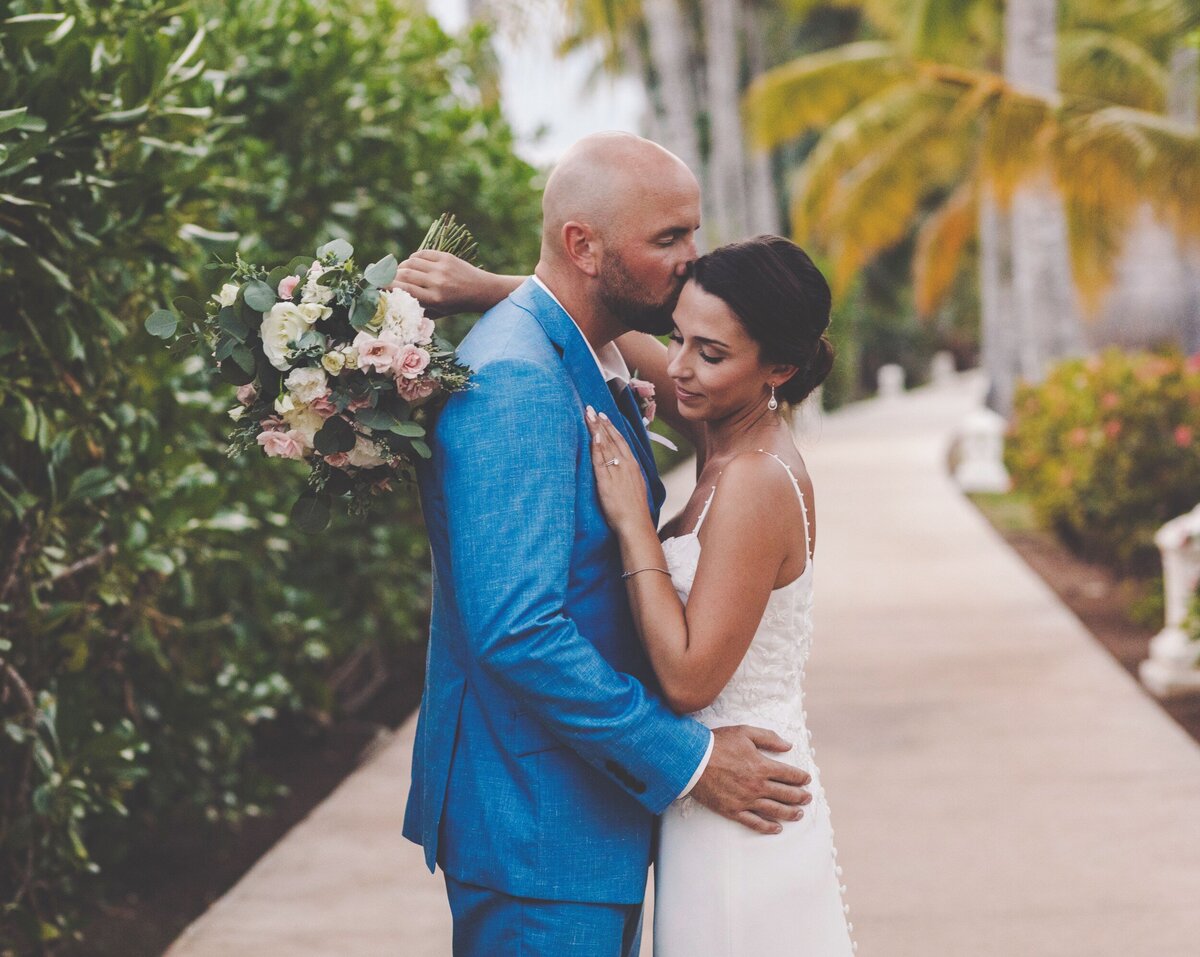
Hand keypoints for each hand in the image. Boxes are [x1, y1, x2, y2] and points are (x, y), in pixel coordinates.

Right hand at [387, 249, 493, 317]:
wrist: (481, 290)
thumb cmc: (457, 305)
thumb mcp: (439, 312)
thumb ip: (418, 309)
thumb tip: (393, 302)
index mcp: (435, 299)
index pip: (405, 289)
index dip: (387, 285)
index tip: (377, 284)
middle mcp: (437, 282)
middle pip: (405, 274)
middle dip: (391, 274)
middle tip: (383, 276)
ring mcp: (441, 268)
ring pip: (411, 262)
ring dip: (401, 266)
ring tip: (399, 272)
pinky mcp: (445, 257)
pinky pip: (421, 254)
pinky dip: (413, 258)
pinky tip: (412, 264)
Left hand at [587, 406, 650, 534]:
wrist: (635, 523)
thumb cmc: (634, 510)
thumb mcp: (635, 487)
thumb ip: (627, 475)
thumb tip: (621, 469)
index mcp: (633, 466)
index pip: (621, 441)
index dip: (611, 428)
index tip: (603, 416)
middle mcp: (626, 465)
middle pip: (611, 439)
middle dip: (601, 423)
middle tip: (591, 409)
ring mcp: (617, 472)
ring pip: (605, 446)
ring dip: (596, 430)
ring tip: (588, 415)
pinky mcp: (607, 482)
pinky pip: (600, 461)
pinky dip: (597, 448)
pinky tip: (593, 436)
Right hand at [690, 725, 812, 834]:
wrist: (692, 760)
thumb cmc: (718, 743)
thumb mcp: (745, 732)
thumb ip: (768, 738)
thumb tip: (788, 745)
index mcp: (762, 766)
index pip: (789, 774)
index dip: (801, 777)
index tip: (807, 779)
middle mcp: (757, 786)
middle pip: (786, 794)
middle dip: (800, 796)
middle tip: (808, 797)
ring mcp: (746, 800)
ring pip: (775, 810)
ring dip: (790, 813)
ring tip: (799, 814)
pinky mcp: (733, 810)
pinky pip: (754, 822)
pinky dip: (768, 827)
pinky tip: (777, 828)